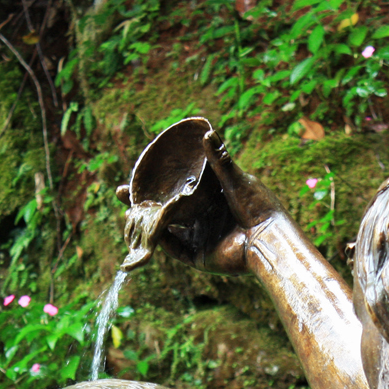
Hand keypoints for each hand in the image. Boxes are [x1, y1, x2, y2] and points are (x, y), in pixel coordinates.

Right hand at [116, 130, 285, 274]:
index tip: (139, 172)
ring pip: (167, 230)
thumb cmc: (259, 207)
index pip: (179, 188)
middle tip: (120, 192)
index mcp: (211, 199)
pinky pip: (175, 249)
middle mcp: (203, 218)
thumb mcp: (236, 179)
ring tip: (127, 211)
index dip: (159, 182)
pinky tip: (146, 230)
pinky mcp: (200, 257)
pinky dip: (161, 241)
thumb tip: (207, 131)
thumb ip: (220, 159)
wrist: (268, 239)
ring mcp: (200, 238)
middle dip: (143, 203)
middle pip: (167, 209)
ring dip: (147, 221)